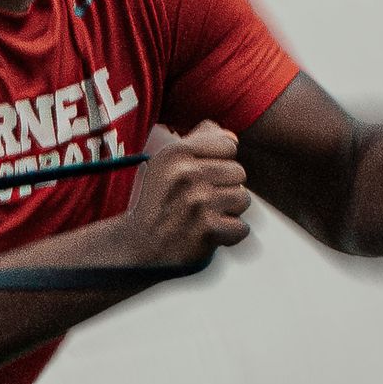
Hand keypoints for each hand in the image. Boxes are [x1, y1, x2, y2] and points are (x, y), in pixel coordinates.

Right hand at [121, 121, 251, 270]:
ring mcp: (199, 202)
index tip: (200, 177)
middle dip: (224, 188)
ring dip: (228, 212)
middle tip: (199, 202)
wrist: (139, 246)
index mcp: (176, 153)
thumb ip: (199, 141)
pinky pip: (241, 228)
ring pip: (242, 199)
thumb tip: (233, 137)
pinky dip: (228, 235)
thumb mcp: (166, 163)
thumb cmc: (159, 201)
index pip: (228, 145)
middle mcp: (187, 174)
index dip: (219, 162)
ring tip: (204, 217)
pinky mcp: (208, 230)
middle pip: (238, 172)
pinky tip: (208, 234)